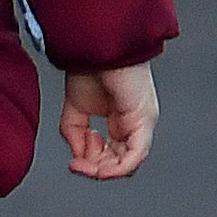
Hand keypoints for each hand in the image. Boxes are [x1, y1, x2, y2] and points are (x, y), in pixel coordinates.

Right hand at [59, 61, 157, 180]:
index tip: (73, 161)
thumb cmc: (90, 67)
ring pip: (130, 162)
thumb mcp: (75, 108)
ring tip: (83, 164)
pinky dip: (116, 167)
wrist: (96, 46)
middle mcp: (135, 124)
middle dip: (96, 168)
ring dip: (104, 170)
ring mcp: (142, 123)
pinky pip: (135, 155)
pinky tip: (97, 165)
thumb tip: (78, 155)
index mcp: (122, 119)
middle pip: (122, 161)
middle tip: (76, 164)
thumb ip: (74, 134)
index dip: (92, 162)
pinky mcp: (143, 121)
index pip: (114, 154)